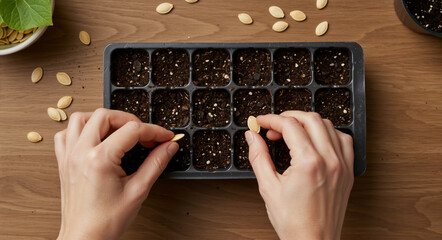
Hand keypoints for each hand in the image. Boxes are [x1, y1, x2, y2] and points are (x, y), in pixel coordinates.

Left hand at [54, 108, 177, 239]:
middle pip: (105, 115)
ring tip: (120, 132)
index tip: (165, 137)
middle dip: (129, 120)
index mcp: (100, 159)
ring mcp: (69, 156)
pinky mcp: (64, 162)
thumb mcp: (138, 191)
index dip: (154, 131)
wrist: (84, 239)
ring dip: (103, 120)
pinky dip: (81, 129)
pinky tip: (95, 139)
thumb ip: (155, 163)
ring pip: (81, 118)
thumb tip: (168, 147)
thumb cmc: (106, 221)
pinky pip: (66, 134)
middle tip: (144, 134)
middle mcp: (81, 152)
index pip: (132, 130)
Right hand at [245, 111, 353, 239]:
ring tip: (292, 133)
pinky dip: (328, 133)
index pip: (290, 125)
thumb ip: (259, 157)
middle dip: (288, 117)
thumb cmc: (294, 222)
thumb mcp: (268, 187)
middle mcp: (330, 160)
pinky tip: (316, 140)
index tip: (261, 123)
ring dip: (308, 123)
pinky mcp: (348, 171)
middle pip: (310, 119)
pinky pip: (344, 140)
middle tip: (273, 128)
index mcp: (309, 163)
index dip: (271, 120)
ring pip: (328, 125)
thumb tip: (252, 137)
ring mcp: (342, 165)